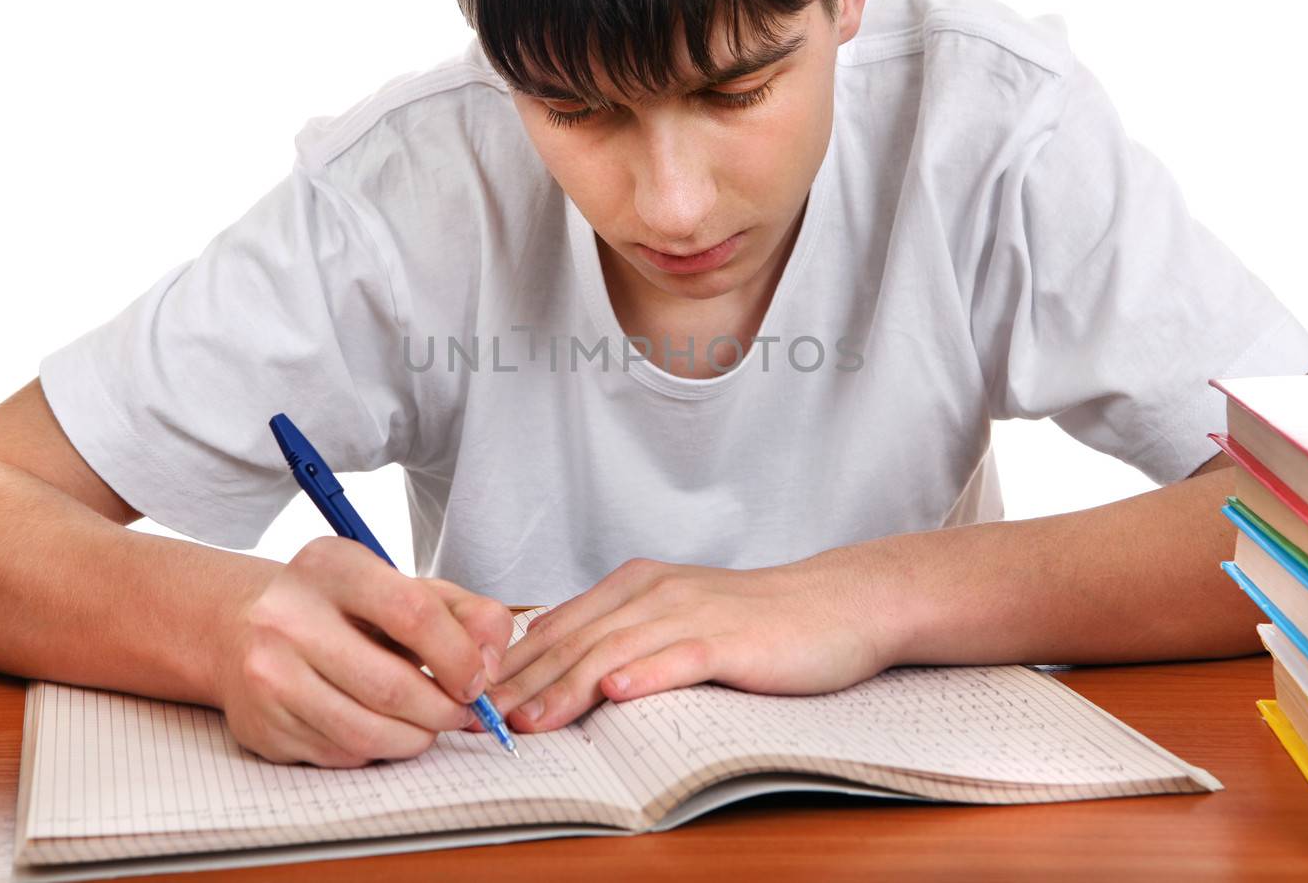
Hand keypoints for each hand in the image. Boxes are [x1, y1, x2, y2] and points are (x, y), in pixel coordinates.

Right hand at [216, 536, 512, 766]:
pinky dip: (377, 749)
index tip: (476, 679)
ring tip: (427, 723)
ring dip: (415, 738)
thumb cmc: (341, 608)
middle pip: (392, 686)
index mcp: (331, 567)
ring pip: (367, 733)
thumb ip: (465, 613)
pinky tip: (378, 725)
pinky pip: (341, 755)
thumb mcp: (403, 588)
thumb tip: (492, 665)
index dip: (459, 656)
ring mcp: (268, 675)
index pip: (413, 613)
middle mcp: (288, 618)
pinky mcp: (263, 725)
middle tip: (459, 711)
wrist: (242, 628)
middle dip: (443, 710)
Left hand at [484, 551, 891, 733]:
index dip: (511, 666)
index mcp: (635, 586)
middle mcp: (654, 592)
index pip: (557, 627)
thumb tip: (559, 670)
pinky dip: (647, 673)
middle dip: (522, 684)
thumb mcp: (676, 619)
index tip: (471, 699)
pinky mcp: (730, 638)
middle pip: (574, 640)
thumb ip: (622, 636)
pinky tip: (618, 692)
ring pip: (614, 650)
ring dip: (568, 686)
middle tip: (480, 721)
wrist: (836, 605)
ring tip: (531, 721)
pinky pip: (680, 655)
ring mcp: (691, 612)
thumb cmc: (756, 622)